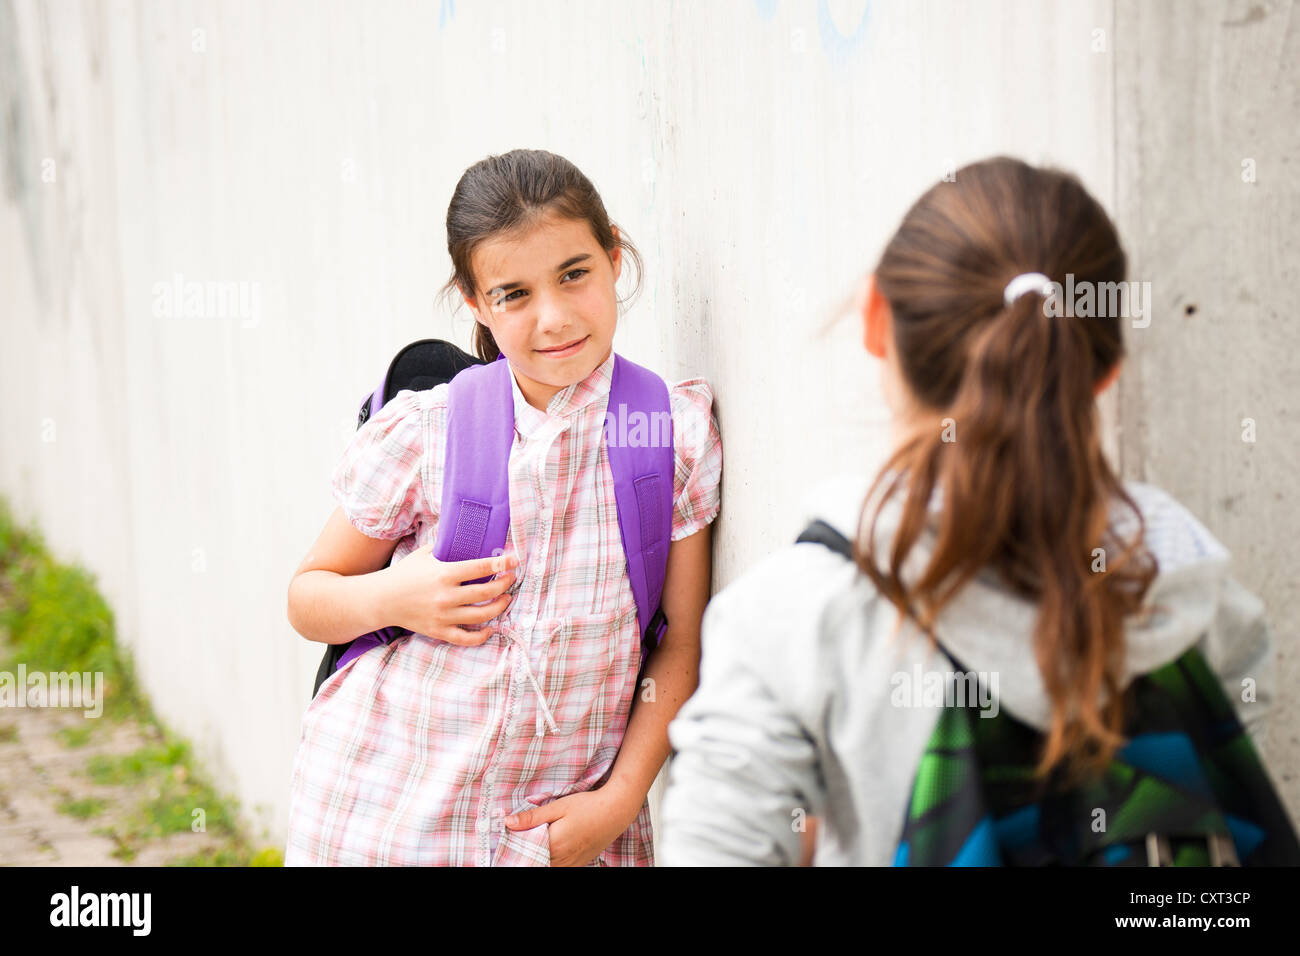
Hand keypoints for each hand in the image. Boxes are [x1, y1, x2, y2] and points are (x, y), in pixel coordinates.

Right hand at [379, 544, 517, 644]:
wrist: (381, 600)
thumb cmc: (404, 574)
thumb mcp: (424, 554)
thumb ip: (446, 546)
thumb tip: (467, 536)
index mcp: (444, 574)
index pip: (481, 568)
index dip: (501, 564)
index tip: (514, 560)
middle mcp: (446, 596)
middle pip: (486, 593)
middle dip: (504, 585)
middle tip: (510, 578)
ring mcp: (443, 616)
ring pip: (482, 616)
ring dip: (499, 607)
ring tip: (505, 599)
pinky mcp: (438, 631)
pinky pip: (466, 638)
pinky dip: (481, 636)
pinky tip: (489, 628)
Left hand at [503, 785, 641, 866]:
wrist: (616, 811)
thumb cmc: (588, 805)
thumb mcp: (558, 806)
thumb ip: (533, 817)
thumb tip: (508, 822)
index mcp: (554, 844)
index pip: (525, 853)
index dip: (515, 847)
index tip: (508, 839)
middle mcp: (562, 859)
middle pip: (535, 863)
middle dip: (525, 854)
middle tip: (518, 842)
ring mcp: (572, 864)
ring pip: (547, 867)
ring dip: (538, 859)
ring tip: (533, 845)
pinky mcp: (579, 864)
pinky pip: (559, 868)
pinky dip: (550, 862)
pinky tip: (549, 850)